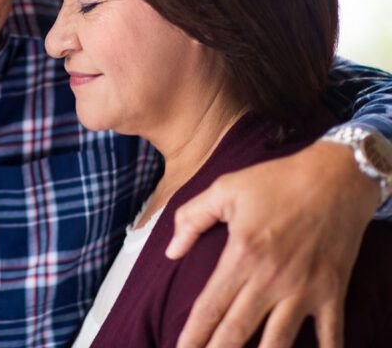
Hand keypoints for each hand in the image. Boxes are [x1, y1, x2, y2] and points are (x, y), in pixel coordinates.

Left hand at [166, 141, 378, 347]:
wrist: (337, 177)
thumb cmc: (277, 181)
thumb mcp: (225, 189)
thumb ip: (191, 218)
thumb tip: (171, 251)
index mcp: (241, 257)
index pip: (209, 308)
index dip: (192, 336)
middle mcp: (271, 280)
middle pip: (237, 332)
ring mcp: (304, 290)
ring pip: (278, 342)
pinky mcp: (331, 292)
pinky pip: (330, 334)